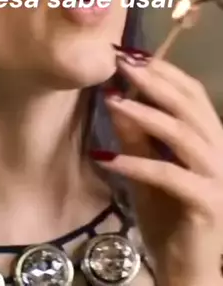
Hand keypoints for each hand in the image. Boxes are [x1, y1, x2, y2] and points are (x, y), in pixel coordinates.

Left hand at [90, 47, 222, 284]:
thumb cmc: (168, 213)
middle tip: (121, 62)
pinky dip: (138, 164)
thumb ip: (134, 135)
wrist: (185, 265)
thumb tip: (114, 96)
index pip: (191, 92)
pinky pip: (170, 176)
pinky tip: (107, 159)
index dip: (163, 70)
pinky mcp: (208, 203)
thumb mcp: (145, 167)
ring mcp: (216, 177)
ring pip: (184, 135)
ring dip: (146, 114)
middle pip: (189, 106)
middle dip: (154, 81)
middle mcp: (219, 150)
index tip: (129, 52)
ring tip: (113, 101)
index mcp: (209, 137)